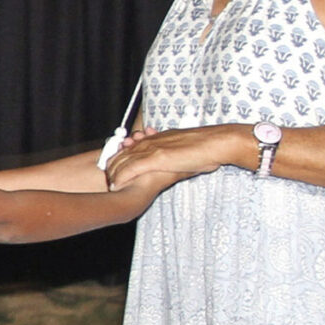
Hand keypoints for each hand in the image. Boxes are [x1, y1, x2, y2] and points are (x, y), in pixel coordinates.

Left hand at [105, 123, 249, 190]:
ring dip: (113, 175)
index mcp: (157, 138)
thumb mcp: (185, 148)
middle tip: (107, 180)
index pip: (130, 147)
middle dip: (112, 167)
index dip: (119, 158)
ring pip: (123, 161)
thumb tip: (175, 162)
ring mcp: (152, 148)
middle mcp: (151, 141)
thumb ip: (175, 153)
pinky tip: (116, 186)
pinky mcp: (156, 157)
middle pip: (122, 154)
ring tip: (109, 186)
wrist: (216, 143)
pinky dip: (121, 178)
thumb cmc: (206, 147)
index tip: (113, 169)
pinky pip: (132, 168)